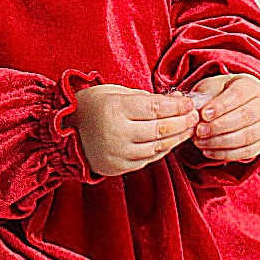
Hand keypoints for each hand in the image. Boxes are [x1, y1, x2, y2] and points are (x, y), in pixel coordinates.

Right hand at [75, 84, 203, 177]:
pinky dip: (162, 150)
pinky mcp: (117, 167)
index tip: (189, 103)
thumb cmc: (91, 106)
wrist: (63, 132)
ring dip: (177, 138)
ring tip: (188, 129)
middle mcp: (117, 134)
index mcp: (115, 110)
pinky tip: (171, 141)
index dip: (177, 106)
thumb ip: (143, 97)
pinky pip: (147, 159)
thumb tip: (174, 102)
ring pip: (158, 147)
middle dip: (183, 122)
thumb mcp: (114, 92)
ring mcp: (117, 154)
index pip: (156, 109)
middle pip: (161, 129)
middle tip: (195, 116)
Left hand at [185, 73, 259, 163]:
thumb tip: (194, 112)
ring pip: (246, 137)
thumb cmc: (223, 95)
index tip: (204, 114)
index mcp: (251, 87)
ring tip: (200, 142)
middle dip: (219, 126)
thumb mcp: (212, 88)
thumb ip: (204, 97)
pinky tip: (208, 151)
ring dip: (220, 142)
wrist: (240, 105)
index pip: (238, 95)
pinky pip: (245, 152)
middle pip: (245, 117)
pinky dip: (225, 154)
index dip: (221, 106)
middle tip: (199, 131)